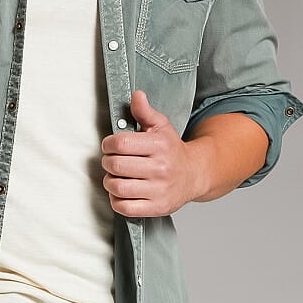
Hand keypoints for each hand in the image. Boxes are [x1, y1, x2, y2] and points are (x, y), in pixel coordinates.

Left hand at [101, 90, 208, 216]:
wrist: (195, 174)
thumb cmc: (171, 149)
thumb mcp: (161, 126)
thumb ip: (145, 111)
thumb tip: (136, 95)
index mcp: (159, 146)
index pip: (120, 144)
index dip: (108, 144)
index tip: (110, 145)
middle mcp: (160, 169)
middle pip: (116, 166)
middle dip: (107, 162)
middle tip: (112, 160)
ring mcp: (159, 190)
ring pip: (117, 187)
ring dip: (109, 181)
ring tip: (115, 176)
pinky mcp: (157, 207)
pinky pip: (124, 207)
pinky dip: (116, 200)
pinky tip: (122, 191)